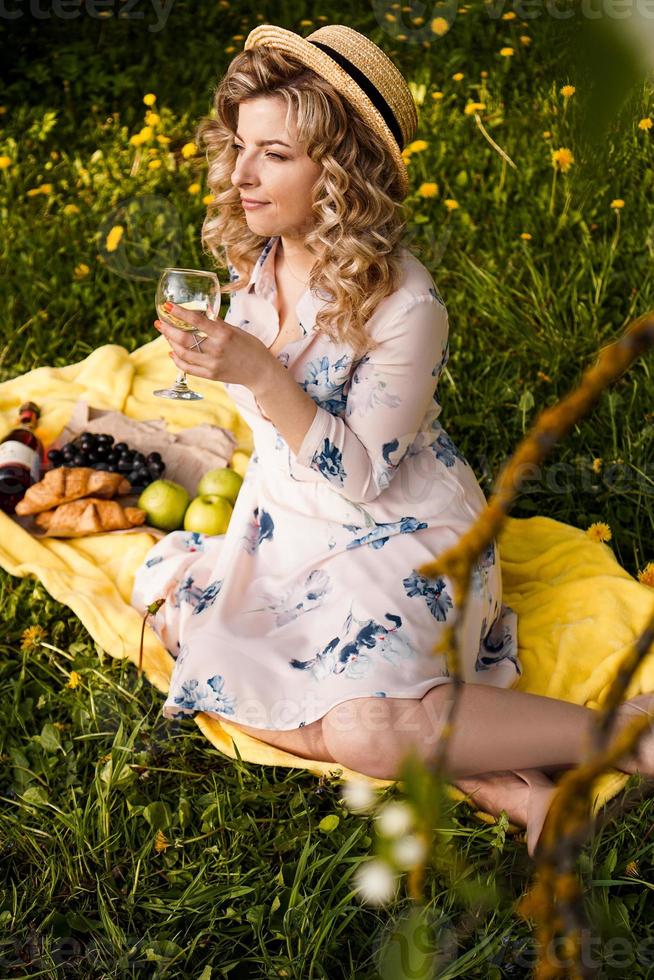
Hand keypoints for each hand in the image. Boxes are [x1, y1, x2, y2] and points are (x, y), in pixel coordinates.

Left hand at [154, 302, 275, 389]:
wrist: (261, 371)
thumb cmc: (251, 347)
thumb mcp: (236, 330)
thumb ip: (217, 323)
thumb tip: (201, 311)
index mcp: (224, 334)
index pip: (197, 320)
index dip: (180, 312)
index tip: (168, 306)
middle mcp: (216, 349)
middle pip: (184, 339)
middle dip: (168, 330)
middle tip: (159, 322)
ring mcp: (212, 364)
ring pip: (183, 354)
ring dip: (171, 343)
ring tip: (167, 335)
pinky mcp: (211, 375)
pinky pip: (188, 368)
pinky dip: (177, 360)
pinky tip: (173, 352)